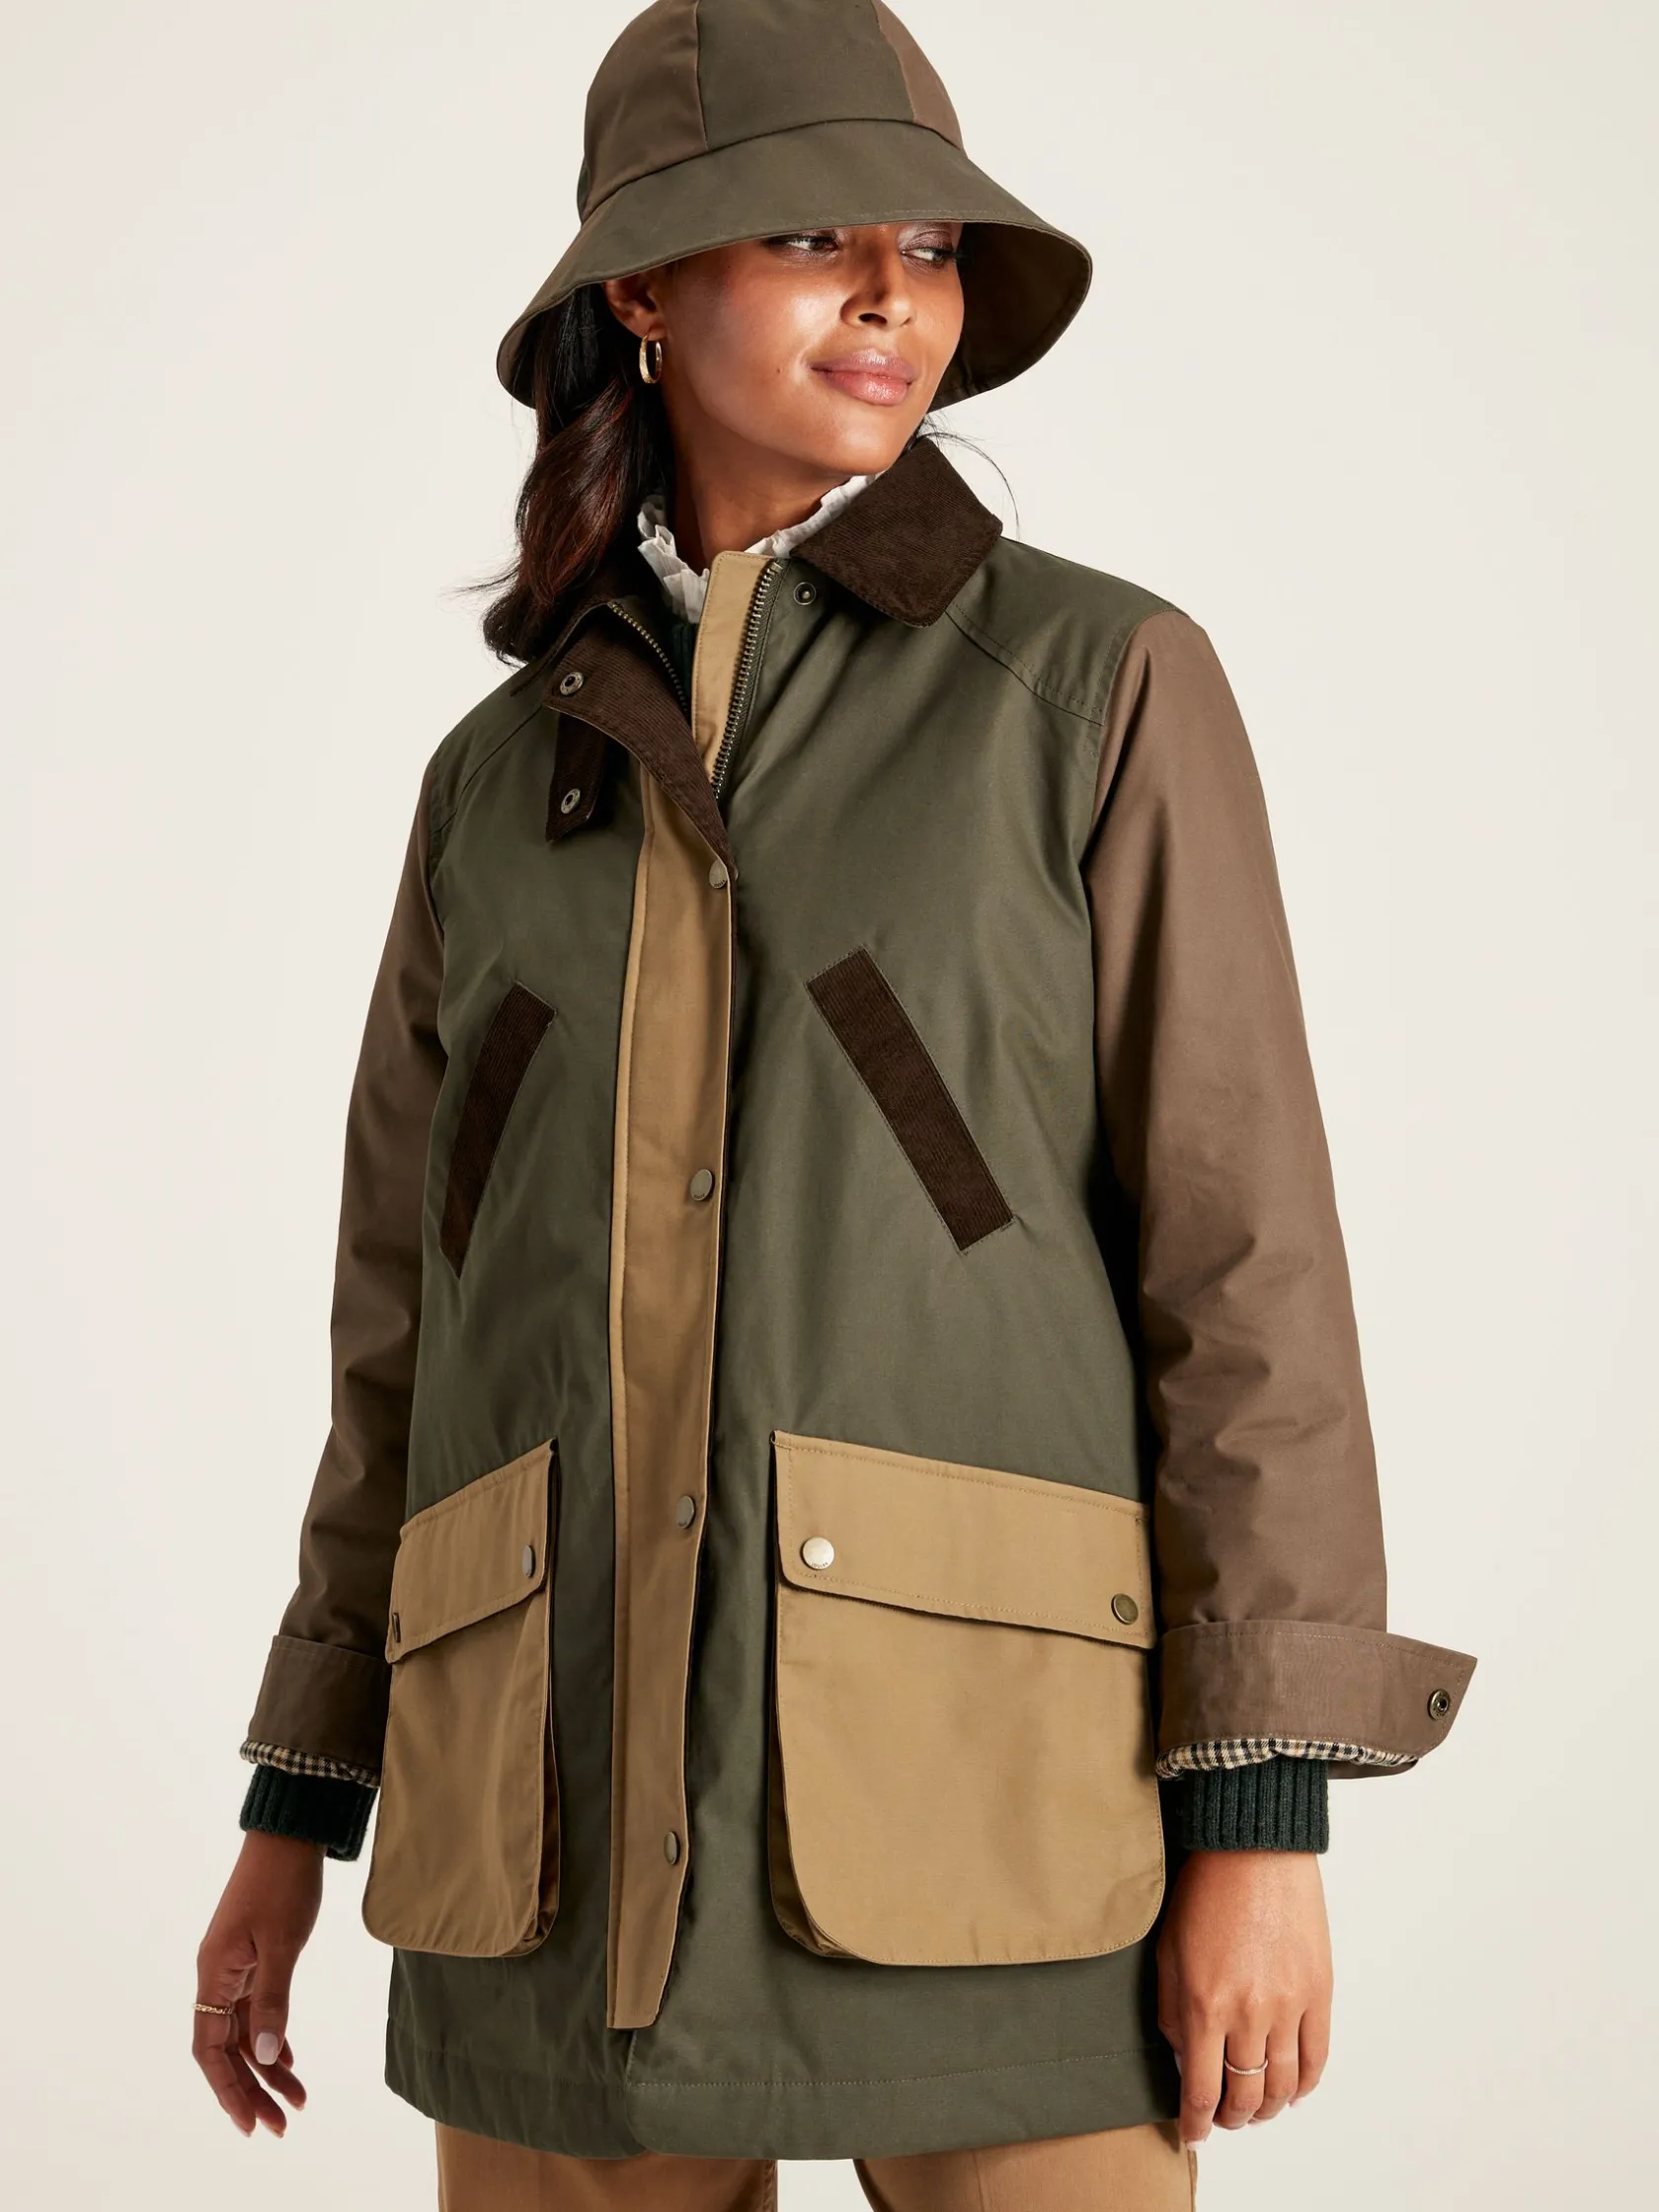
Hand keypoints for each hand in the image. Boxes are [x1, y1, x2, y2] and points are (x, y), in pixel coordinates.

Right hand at [193, 1830, 323, 2135]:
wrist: (289, 1833)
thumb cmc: (283, 1883)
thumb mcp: (282, 1944)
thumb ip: (274, 2001)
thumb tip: (266, 2057)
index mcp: (214, 1973)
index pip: (210, 2049)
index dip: (227, 2090)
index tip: (250, 2124)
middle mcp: (217, 1974)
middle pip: (226, 2048)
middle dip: (251, 2089)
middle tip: (280, 2125)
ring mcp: (234, 1965)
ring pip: (244, 2031)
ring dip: (267, 2067)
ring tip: (296, 2101)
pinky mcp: (253, 1955)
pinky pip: (254, 2009)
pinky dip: (271, 2035)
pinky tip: (288, 2059)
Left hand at [1156, 1848, 1331, 2145]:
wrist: (1254, 1850)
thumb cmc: (1205, 1892)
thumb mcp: (1167, 1952)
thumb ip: (1171, 2013)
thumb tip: (1184, 2058)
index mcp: (1204, 2005)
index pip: (1201, 2091)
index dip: (1196, 2123)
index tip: (1192, 2134)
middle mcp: (1249, 2014)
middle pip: (1245, 2096)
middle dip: (1231, 2118)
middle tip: (1223, 2118)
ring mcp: (1289, 2006)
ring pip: (1283, 2086)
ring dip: (1268, 2108)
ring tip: (1256, 2108)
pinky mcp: (1319, 1992)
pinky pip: (1317, 2058)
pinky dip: (1305, 2085)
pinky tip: (1292, 2089)